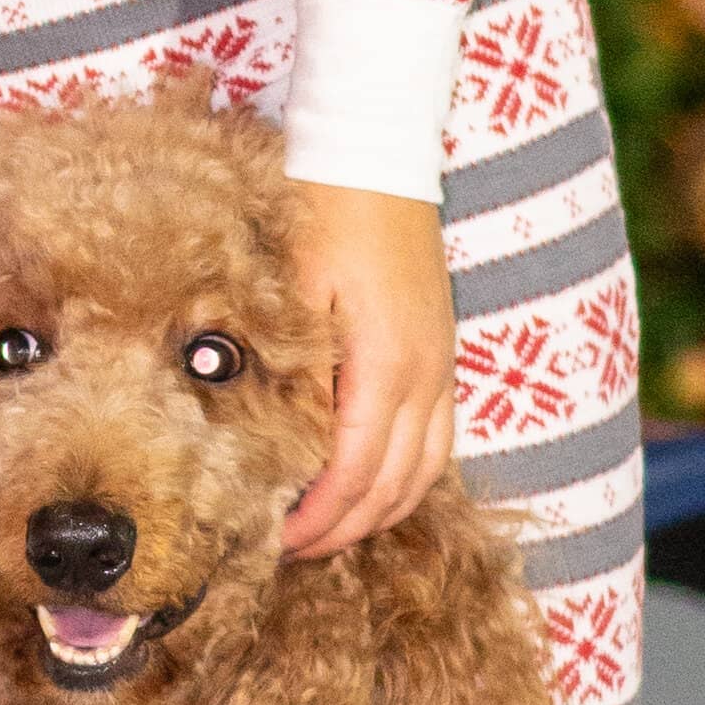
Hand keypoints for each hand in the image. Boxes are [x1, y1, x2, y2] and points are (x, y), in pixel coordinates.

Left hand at [280, 179, 457, 554]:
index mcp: (385, 365)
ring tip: (327, 531)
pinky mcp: (440, 353)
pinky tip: (368, 486)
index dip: (316, 518)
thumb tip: (264, 437)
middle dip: (343, 528)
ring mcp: (440, 365)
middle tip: (289, 550)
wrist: (377, 153)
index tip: (273, 541)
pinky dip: (404, 477)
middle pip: (392, 486)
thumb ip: (288, 365)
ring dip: (377, 511)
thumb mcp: (291, 288)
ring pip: (423, 471)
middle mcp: (424, 375)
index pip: (353, 472)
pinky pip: (435, 440)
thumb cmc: (323, 212)